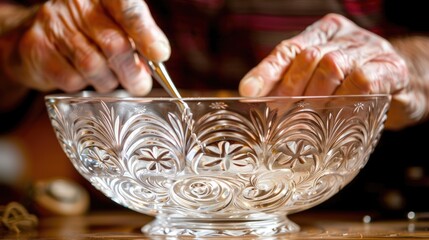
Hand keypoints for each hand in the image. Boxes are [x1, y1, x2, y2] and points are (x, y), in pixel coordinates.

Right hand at [6, 0, 169, 94]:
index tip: (160, 55)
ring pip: (92, 65)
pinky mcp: (37, 48)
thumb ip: (140, 38)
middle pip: (113, 43)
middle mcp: (77, 4)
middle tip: (140, 84)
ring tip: (110, 80)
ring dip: (108, 81)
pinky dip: (84, 85)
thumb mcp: (118, 26)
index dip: (146, 33)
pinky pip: (71, 79)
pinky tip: (84, 79)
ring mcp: (53, 24)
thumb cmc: (89, 31)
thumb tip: (159, 55)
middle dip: (132, 71)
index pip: (128, 8)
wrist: (38, 33)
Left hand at [238, 13, 407, 97]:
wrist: (405, 85)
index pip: (288, 50)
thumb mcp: (321, 80)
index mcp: (322, 35)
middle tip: (280, 114)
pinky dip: (345, 98)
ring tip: (307, 117)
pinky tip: (338, 112)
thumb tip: (255, 102)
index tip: (249, 92)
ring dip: (315, 96)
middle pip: (307, 57)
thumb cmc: (353, 86)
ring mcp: (368, 49)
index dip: (266, 71)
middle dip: (290, 89)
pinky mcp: (391, 68)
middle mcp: (344, 37)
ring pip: (332, 65)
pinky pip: (362, 80)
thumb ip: (293, 84)